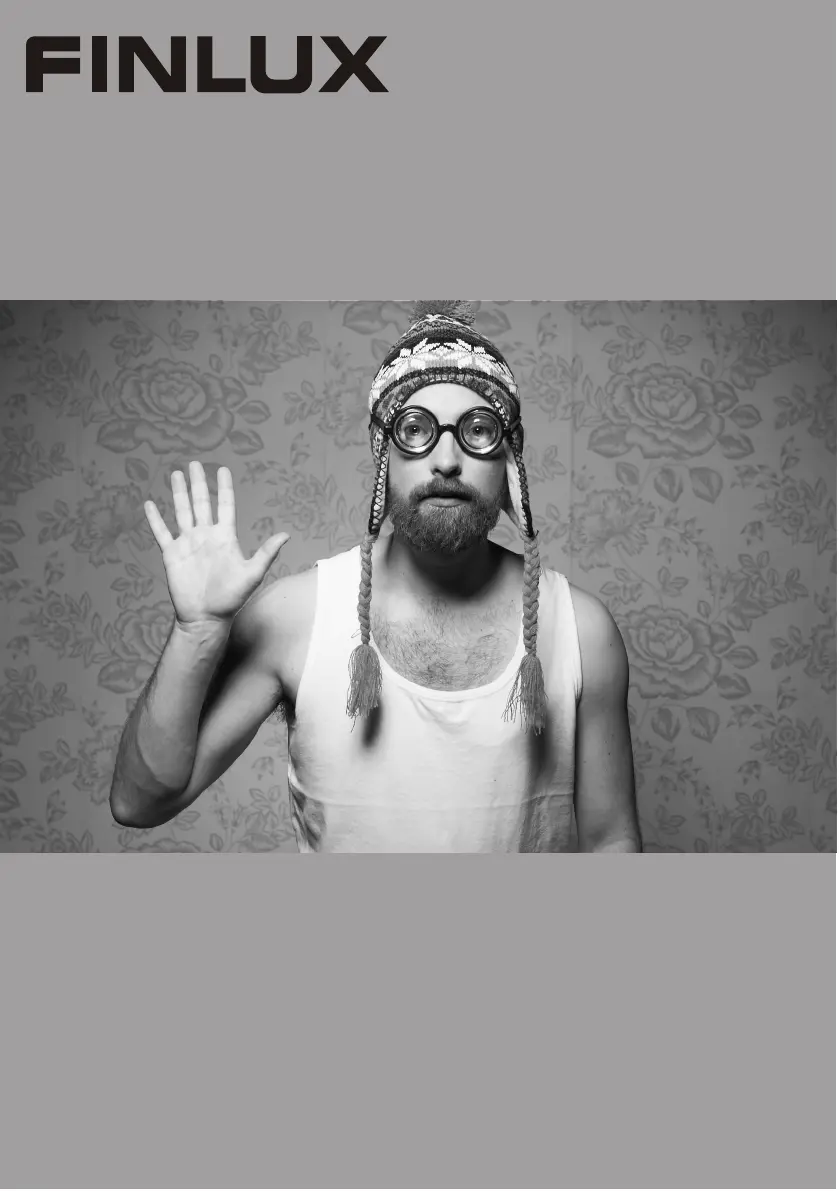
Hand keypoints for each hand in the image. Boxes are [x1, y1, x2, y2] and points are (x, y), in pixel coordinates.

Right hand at [144, 461, 288, 627]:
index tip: (222, 469)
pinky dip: (155, 519)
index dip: (223, 488)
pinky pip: (161, 532)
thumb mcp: (252, 574)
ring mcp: (188, 544)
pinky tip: (149, 504)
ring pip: (181, 512)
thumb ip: (266, 553)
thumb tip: (287, 535)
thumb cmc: (231, 598)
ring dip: (179, 493)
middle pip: (201, 503)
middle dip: (198, 483)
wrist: (205, 617)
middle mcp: (206, 536)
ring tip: (176, 474)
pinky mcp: (171, 555)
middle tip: (195, 464)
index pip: (224, 506)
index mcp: (224, 537)